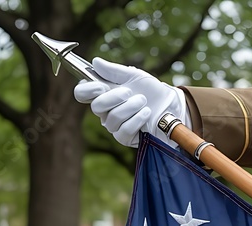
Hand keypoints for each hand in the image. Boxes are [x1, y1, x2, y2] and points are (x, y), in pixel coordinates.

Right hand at [73, 58, 189, 147]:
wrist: (170, 105)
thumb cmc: (151, 90)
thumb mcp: (134, 75)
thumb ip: (114, 70)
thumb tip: (95, 62)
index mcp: (103, 93)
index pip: (81, 94)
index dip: (87, 90)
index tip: (101, 85)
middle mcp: (105, 111)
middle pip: (96, 107)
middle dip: (114, 97)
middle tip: (129, 92)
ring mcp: (114, 125)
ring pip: (112, 118)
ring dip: (130, 107)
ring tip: (143, 101)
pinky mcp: (125, 137)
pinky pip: (124, 131)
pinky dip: (136, 120)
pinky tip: (146, 113)